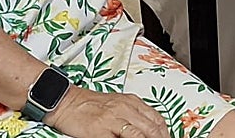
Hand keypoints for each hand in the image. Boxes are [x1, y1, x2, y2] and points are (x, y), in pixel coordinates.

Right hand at [45, 86, 170, 137]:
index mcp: (131, 102)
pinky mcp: (99, 131)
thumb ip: (133, 113)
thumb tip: (148, 128)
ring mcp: (112, 120)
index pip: (156, 118)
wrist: (67, 102)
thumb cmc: (91, 104)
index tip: (167, 137)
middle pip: (151, 127)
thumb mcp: (118, 103)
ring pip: (139, 135)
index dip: (164, 131)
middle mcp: (125, 109)